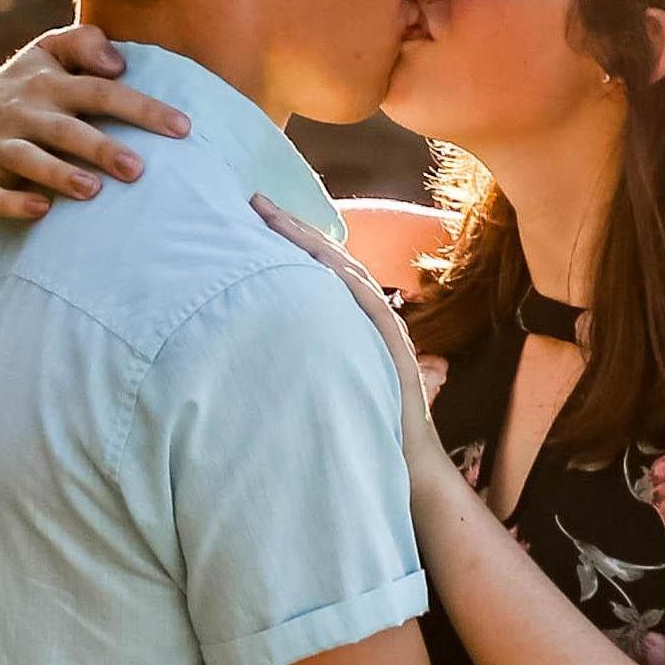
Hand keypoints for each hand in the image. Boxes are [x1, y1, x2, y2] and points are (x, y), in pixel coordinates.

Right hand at [0, 24, 189, 232]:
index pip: (102, 91)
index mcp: (50, 86)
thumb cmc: (21, 86)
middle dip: (101, 147)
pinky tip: (41, 211)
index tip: (183, 128)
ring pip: (30, 160)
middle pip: (68, 130)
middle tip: (138, 169)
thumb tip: (120, 62)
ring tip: (93, 190)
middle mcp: (26, 114)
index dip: (142, 108)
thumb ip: (84, 43)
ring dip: (60, 174)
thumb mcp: (46, 53)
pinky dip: (13, 203)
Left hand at [252, 193, 444, 490]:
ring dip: (307, 240)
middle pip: (328, 258)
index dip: (292, 239)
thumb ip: (319, 359)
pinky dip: (341, 278)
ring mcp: (384, 326)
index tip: (257, 217)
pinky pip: (364, 302)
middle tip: (254, 200)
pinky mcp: (391, 344)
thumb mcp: (338, 381)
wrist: (410, 464)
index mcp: (357, 319)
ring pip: (342, 269)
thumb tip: (275, 347)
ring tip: (271, 216)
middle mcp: (371, 314)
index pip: (322, 268)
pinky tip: (315, 256)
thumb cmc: (372, 429)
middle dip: (291, 227)